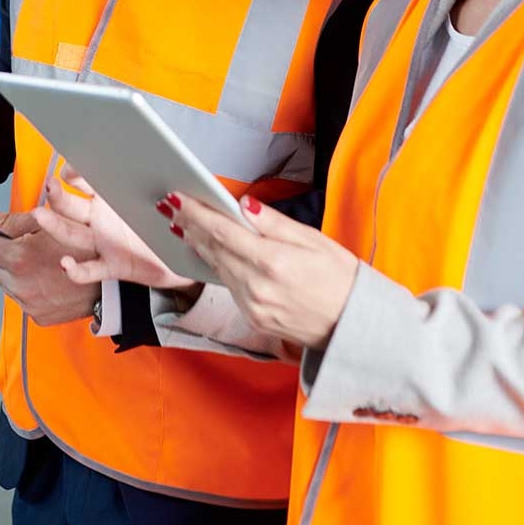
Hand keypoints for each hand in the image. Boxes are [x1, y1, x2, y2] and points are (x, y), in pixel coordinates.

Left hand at [0, 205, 100, 326]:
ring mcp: (26, 303)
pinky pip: (19, 293)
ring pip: (3, 278)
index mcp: (19, 258)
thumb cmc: (84, 244)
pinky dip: (22, 280)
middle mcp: (17, 285)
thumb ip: (10, 220)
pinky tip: (39, 271)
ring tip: (23, 250)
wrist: (114, 285)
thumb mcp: (49, 223)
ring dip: (6, 263)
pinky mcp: (36, 315)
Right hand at [37, 166, 193, 290]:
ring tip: (41, 217)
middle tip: (50, 185)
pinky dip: (76, 269)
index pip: (88, 180)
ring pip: (73, 234)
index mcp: (113, 196)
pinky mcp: (112, 266)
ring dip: (55, 226)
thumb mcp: (171, 197)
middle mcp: (102, 219)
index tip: (72, 168)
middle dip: (57, 195)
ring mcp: (104, 243)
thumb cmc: (171, 224)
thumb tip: (172, 168)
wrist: (183, 258)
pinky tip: (67, 264)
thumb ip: (168, 180)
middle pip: (72, 206)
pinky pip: (90, 270)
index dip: (77, 173)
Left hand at [169, 195, 359, 350]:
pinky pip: (228, 286)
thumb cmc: (341, 279)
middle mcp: (257, 287)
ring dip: (197, 245)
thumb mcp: (315, 241)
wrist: (354, 327)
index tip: (179, 197)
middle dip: (190, 225)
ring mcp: (253, 307)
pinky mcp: (253, 320)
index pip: (223, 232)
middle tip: (169, 205)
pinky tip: (207, 252)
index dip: (197, 213)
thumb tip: (243, 205)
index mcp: (273, 262)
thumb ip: (274, 223)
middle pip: (213, 250)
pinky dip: (216, 266)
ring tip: (181, 224)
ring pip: (217, 269)